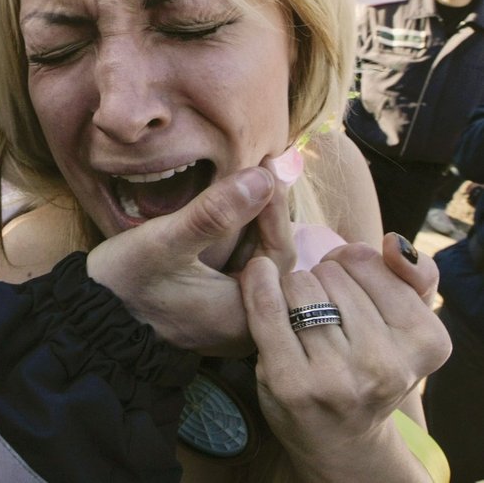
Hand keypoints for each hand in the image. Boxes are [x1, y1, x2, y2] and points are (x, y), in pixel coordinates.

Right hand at [86, 167, 279, 355]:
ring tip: (251, 180)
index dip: (275, 207)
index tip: (268, 166)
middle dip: (266, 213)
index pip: (278, 253)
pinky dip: (238, 238)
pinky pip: (238, 269)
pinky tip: (232, 210)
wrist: (90, 316)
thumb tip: (263, 178)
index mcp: (243, 316)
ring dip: (253, 223)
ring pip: (256, 263)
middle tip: (264, 168)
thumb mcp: (166, 242)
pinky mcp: (213, 309)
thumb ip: (214, 213)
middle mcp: (245, 324)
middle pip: (272, 259)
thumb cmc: (124, 283)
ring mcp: (229, 319)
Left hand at [239, 239, 450, 480]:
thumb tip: (391, 244)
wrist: (340, 438)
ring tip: (298, 315)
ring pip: (299, 285)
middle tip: (320, 309)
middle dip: (319, 280)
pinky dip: (257, 282)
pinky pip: (268, 307)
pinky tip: (256, 276)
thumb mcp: (408, 323)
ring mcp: (337, 378)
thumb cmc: (371, 366)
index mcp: (425, 343)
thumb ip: (414, 276)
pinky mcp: (291, 383)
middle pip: (330, 274)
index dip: (348, 263)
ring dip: (289, 289)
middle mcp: (386, 365)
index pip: (366, 261)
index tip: (345, 285)